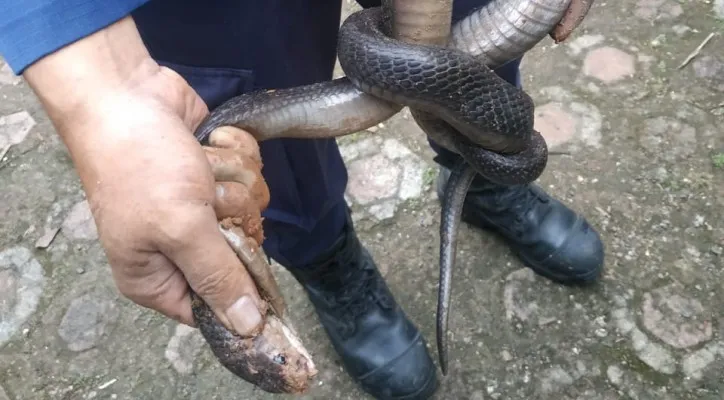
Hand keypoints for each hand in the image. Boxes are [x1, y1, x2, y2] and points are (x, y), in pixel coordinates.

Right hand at [24, 16, 268, 335]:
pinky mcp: (216, 173)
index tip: (242, 255)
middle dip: (231, 216)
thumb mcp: (180, 229)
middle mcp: (179, 248)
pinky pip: (251, 175)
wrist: (126, 93)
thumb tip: (247, 328)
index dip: (237, 288)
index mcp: (156, 278)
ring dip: (230, 180)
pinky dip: (233, 154)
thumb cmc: (139, 165)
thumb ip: (217, 277)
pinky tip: (205, 144)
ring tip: (196, 167)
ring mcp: (201, 208)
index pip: (213, 308)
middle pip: (242, 256)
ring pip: (252, 208)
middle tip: (204, 199)